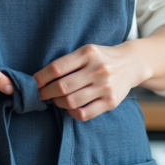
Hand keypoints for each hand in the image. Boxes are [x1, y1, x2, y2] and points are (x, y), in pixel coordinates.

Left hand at [33, 42, 149, 121]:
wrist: (132, 63)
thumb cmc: (101, 57)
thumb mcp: (86, 51)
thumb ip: (68, 62)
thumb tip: (40, 78)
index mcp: (88, 53)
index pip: (57, 68)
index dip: (40, 78)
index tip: (33, 83)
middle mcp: (97, 69)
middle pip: (62, 87)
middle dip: (45, 93)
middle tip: (40, 94)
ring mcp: (105, 87)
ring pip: (71, 102)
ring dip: (57, 103)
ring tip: (55, 99)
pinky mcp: (111, 102)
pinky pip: (84, 113)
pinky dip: (72, 113)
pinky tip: (70, 107)